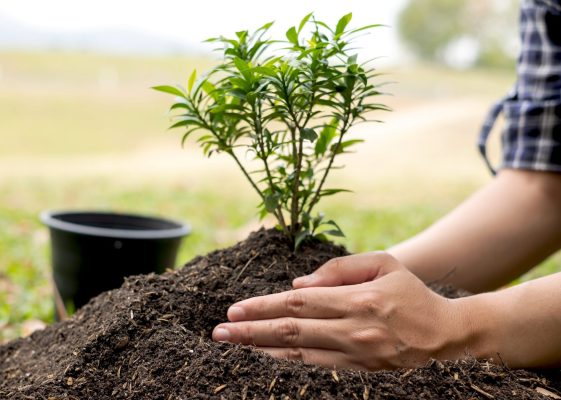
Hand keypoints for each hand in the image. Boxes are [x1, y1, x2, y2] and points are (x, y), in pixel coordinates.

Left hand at [212, 252, 476, 370]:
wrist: (445, 333)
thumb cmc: (410, 291)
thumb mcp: (383, 264)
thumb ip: (341, 269)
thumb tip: (299, 285)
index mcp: (358, 299)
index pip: (298, 304)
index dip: (263, 306)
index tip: (235, 308)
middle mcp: (353, 329)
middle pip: (290, 331)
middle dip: (250, 331)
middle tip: (220, 332)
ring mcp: (355, 353)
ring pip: (298, 352)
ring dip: (261, 348)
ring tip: (233, 343)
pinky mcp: (359, 369)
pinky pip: (315, 365)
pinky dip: (286, 360)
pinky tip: (266, 354)